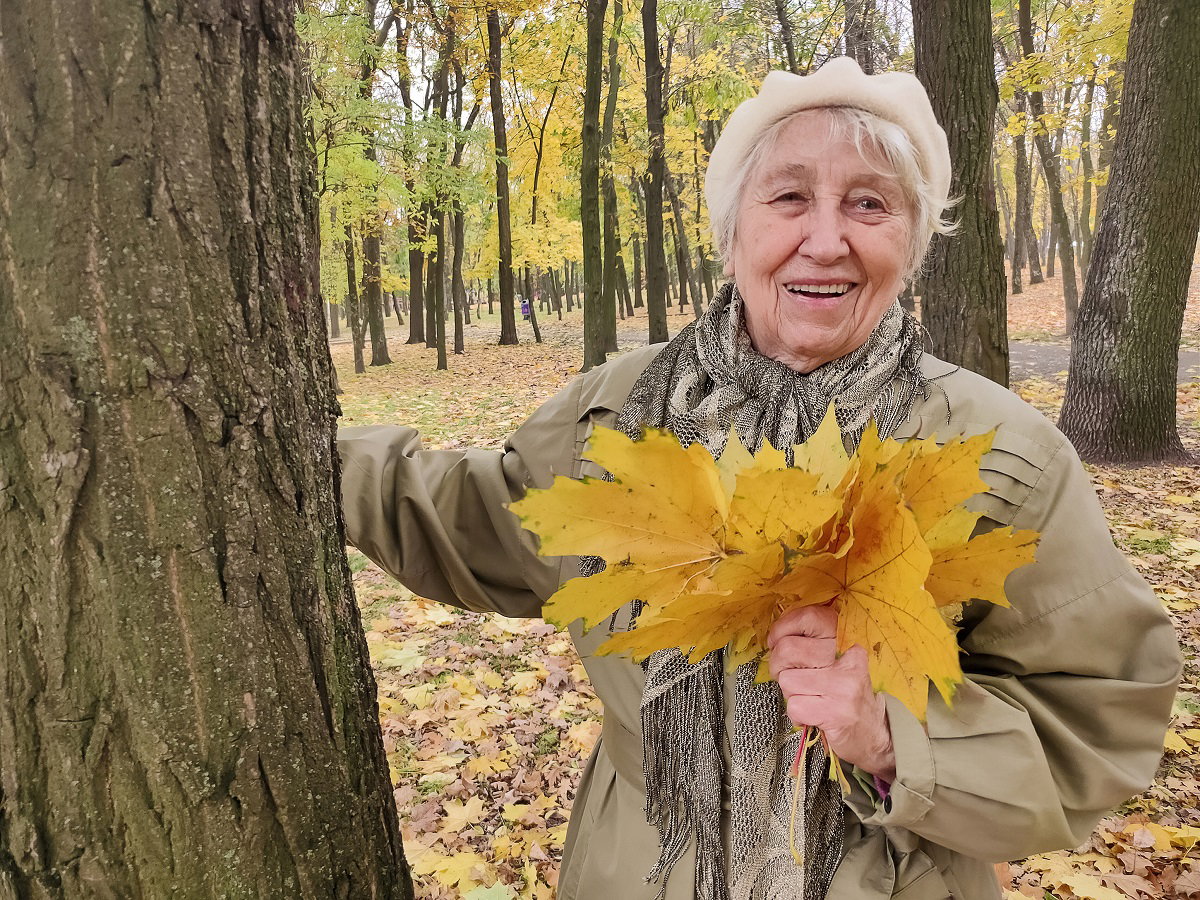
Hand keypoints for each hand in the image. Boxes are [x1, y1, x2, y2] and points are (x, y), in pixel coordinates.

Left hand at [767, 605, 895, 782]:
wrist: (874, 733)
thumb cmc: (846, 695)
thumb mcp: (836, 662)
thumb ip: (811, 645)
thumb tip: (775, 637)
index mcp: (846, 642)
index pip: (808, 618)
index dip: (782, 629)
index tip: (777, 641)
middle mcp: (847, 660)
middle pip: (788, 649)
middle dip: (780, 668)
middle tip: (792, 679)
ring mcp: (843, 687)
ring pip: (787, 681)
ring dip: (792, 695)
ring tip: (810, 699)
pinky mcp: (836, 712)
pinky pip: (795, 707)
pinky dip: (798, 715)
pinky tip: (814, 715)